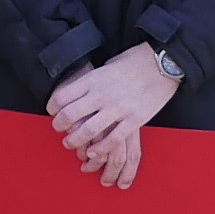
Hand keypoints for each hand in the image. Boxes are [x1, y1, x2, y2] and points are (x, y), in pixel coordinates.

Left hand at [47, 44, 179, 189]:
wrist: (162, 63)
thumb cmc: (134, 61)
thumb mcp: (106, 66)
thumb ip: (92, 81)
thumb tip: (77, 92)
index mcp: (93, 79)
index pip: (62, 97)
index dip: (52, 107)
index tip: (52, 112)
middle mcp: (102, 94)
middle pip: (69, 115)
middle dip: (59, 126)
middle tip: (58, 129)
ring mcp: (119, 108)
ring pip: (88, 130)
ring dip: (75, 140)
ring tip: (70, 143)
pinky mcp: (135, 119)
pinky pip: (113, 139)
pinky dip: (99, 148)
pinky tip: (92, 151)